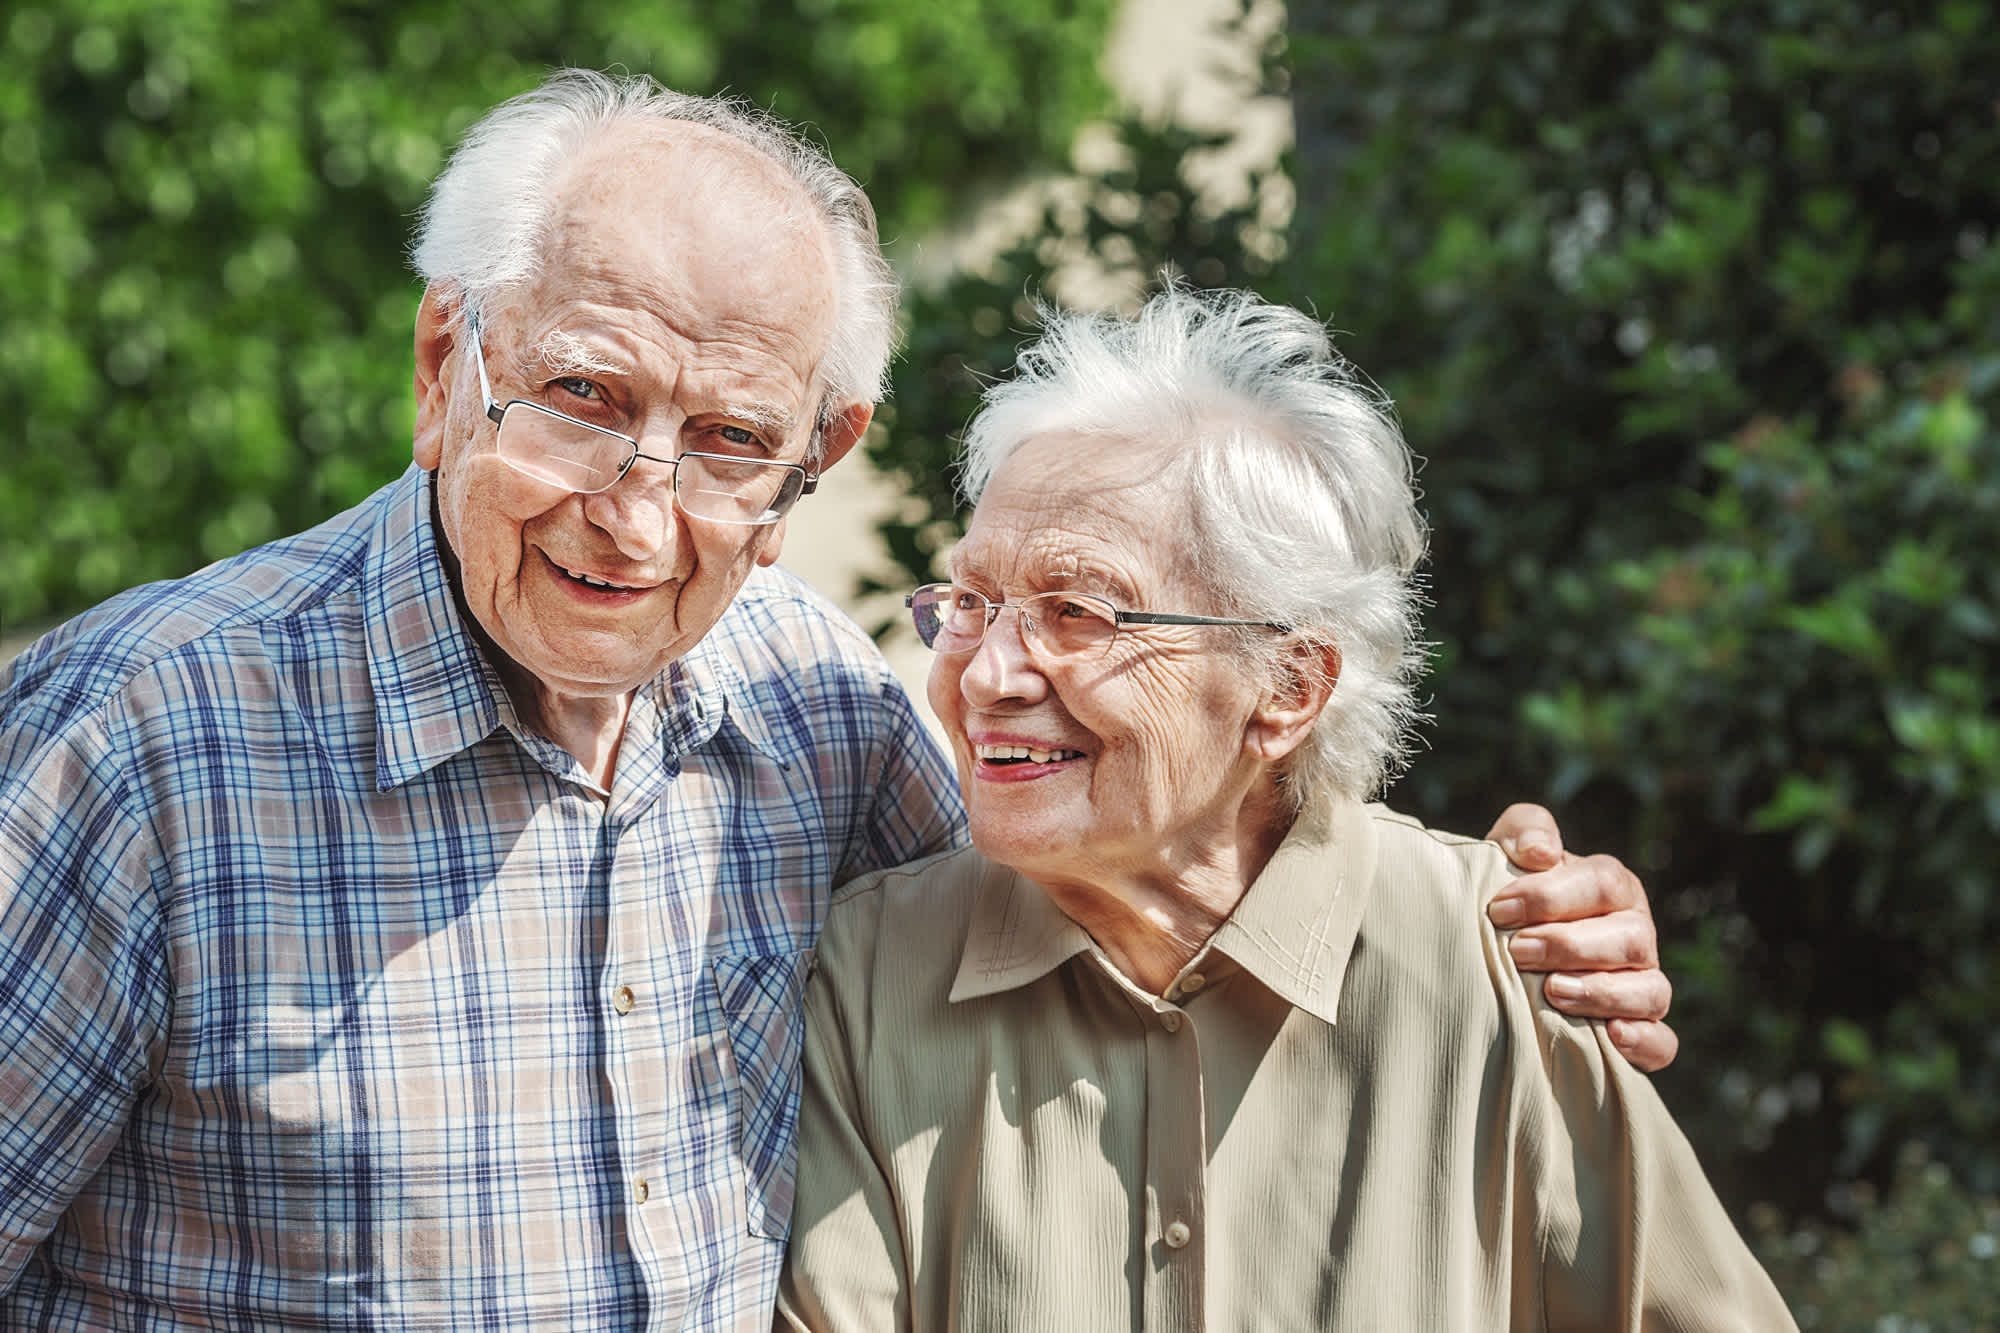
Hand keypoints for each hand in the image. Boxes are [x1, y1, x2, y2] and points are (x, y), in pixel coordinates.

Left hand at [1484, 803, 1677, 1072]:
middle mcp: (1636, 935)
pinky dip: (1644, 1041)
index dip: (1552, 896)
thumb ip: (1525, 830)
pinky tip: (1610, 1037)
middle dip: (1569, 945)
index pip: (1602, 883)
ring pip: (1650, 990)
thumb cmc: (1509, 899)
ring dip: (1602, 993)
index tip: (1499, 909)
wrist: (1500, 953)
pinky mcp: (1642, 1033)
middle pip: (1629, 938)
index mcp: (1612, 888)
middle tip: (1518, 951)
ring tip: (1552, 992)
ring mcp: (1644, 985)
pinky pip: (1662, 1043)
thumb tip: (1540, 852)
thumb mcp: (1506, 854)